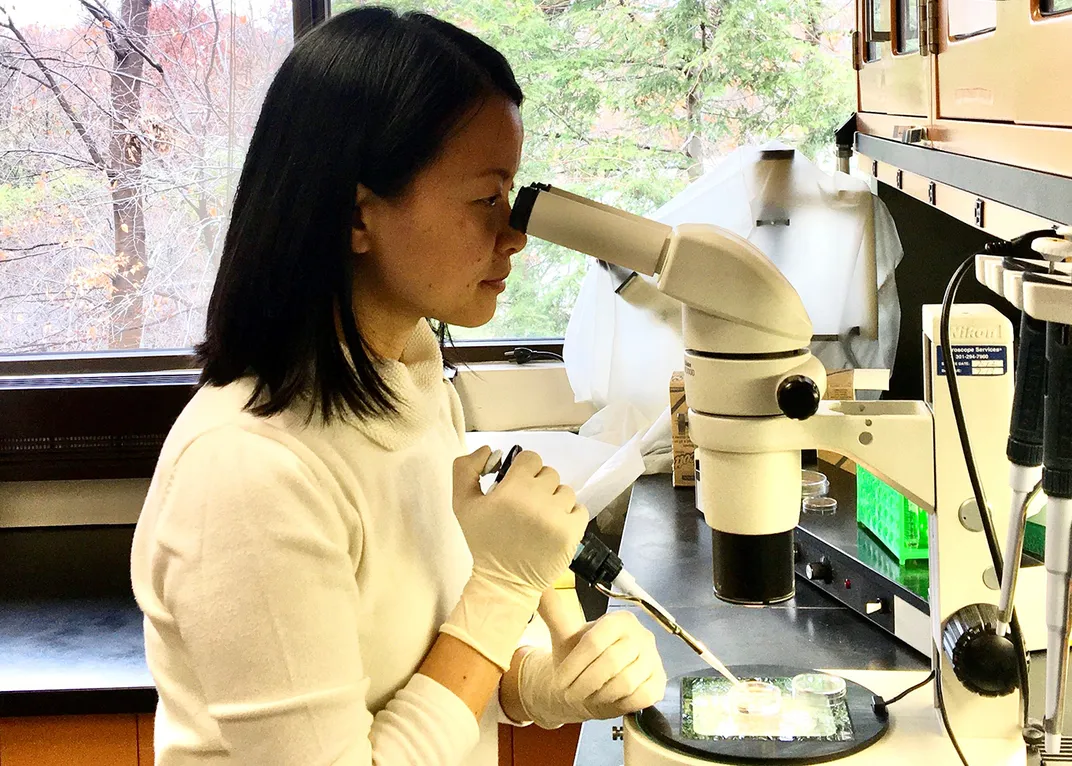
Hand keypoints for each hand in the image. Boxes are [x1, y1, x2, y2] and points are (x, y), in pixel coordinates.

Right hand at [440, 446, 588, 670]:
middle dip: (538, 487)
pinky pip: (580, 510)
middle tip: (526, 508)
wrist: (504, 582)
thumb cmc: (484, 542)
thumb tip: (487, 450)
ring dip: (555, 501)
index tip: (516, 488)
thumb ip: (466, 470)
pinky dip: (570, 516)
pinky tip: (554, 527)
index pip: (531, 459)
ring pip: (565, 491)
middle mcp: (538, 499)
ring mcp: (558, 517)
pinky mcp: (572, 533)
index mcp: (513, 489)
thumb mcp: (462, 504)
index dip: (523, 471)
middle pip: (549, 474)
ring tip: (540, 519)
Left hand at [517, 610, 666, 728]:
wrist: (597, 685)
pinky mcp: (659, 683)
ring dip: (599, 695)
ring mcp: (654, 659)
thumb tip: (540, 586)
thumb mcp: (565, 636)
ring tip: (587, 696)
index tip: (559, 681)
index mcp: (619, 620)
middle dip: (584, 684)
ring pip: (624, 683)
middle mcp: (641, 635)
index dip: (574, 665)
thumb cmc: (581, 660)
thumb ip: (553, 611)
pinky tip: (608, 699)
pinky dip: (618, 703)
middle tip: (570, 693)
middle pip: (609, 663)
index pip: (594, 642)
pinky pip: (638, 697)